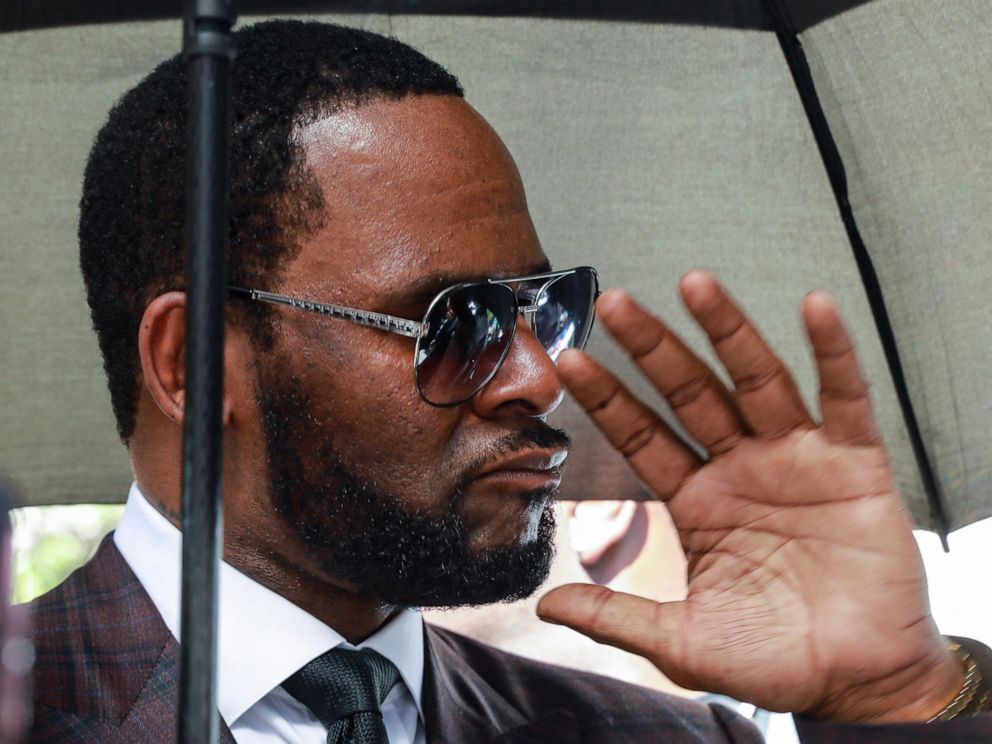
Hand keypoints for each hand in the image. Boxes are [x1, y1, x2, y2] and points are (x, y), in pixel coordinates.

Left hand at [537, 271, 961, 721]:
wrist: (859, 683)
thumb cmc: (774, 658)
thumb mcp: (684, 642)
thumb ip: (617, 616)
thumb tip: (547, 604)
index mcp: (698, 501)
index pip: (643, 436)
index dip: (609, 398)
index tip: (571, 359)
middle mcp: (741, 468)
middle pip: (690, 392)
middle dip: (653, 348)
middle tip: (615, 302)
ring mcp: (796, 460)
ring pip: (757, 380)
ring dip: (728, 330)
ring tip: (694, 282)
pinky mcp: (855, 464)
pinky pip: (843, 399)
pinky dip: (833, 354)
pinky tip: (815, 308)